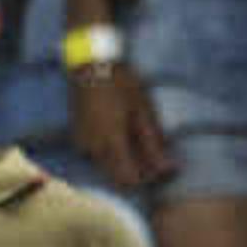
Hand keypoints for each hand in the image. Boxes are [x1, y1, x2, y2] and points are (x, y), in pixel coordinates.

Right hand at [68, 61, 173, 198]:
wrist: (91, 65)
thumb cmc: (121, 84)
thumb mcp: (143, 111)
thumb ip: (153, 143)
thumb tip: (168, 169)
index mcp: (111, 143)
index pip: (128, 179)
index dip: (146, 181)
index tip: (161, 172)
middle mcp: (93, 149)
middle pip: (116, 178)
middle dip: (136, 175)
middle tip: (154, 162)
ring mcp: (83, 145)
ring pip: (106, 168)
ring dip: (123, 165)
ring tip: (140, 148)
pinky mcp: (78, 139)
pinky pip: (97, 157)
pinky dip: (111, 156)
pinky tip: (122, 141)